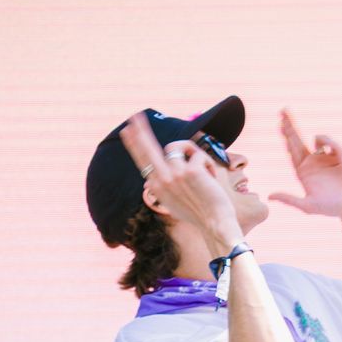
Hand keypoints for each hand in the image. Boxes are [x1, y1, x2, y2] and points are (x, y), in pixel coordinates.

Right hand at [118, 113, 240, 249]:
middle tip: (136, 116)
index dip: (135, 144)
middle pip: (148, 147)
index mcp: (156, 186)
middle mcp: (161, 179)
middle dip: (141, 130)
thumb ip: (166, 184)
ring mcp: (175, 174)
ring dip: (197, 157)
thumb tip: (157, 170)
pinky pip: (199, 154)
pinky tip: (212, 180)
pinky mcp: (191, 171)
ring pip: (181, 147)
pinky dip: (209, 165)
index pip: (142, 160)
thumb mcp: (175, 201)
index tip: (127, 130)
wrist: (214, 225)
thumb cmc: (199, 213)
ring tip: (205, 175)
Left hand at [268, 109, 341, 222]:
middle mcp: (312, 163)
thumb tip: (269, 196)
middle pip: (297, 140)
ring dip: (320, 138)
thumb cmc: (330, 208)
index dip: (285, 136)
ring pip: (318, 140)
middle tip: (283, 110)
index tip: (280, 123)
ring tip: (323, 147)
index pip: (291, 150)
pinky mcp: (339, 158)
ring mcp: (325, 159)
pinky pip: (332, 144)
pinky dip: (331, 143)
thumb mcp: (308, 206)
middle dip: (290, 125)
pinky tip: (330, 148)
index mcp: (302, 172)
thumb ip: (289, 200)